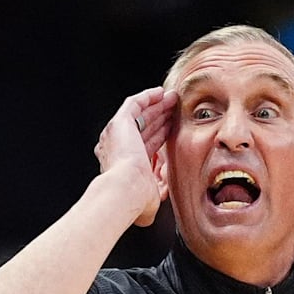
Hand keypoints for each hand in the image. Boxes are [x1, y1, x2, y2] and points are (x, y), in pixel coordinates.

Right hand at [94, 86, 177, 225]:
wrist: (125, 190)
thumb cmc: (136, 199)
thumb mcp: (152, 196)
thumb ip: (158, 190)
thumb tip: (165, 191)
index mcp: (125, 164)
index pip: (146, 144)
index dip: (161, 134)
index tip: (175, 127)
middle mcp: (118, 147)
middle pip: (143, 127)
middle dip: (160, 116)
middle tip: (176, 108)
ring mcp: (116, 134)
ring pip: (139, 114)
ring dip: (156, 105)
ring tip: (173, 98)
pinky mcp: (119, 123)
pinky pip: (133, 104)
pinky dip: (147, 97)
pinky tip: (161, 93)